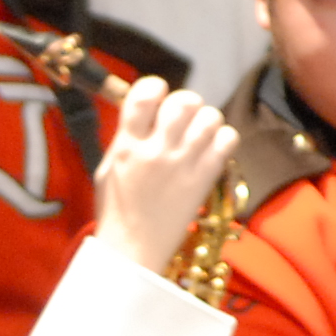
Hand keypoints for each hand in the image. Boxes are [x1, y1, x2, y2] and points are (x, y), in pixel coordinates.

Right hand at [88, 75, 235, 277]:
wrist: (134, 249)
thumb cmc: (116, 208)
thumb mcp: (108, 167)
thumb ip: (125, 137)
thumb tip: (143, 110)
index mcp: (127, 145)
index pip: (145, 95)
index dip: (154, 87)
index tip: (157, 97)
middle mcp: (157, 150)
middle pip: (184, 101)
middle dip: (185, 103)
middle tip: (182, 119)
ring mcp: (184, 164)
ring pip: (210, 117)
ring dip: (205, 120)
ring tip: (198, 134)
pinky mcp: (205, 179)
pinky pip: (228, 140)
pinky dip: (223, 139)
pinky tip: (211, 150)